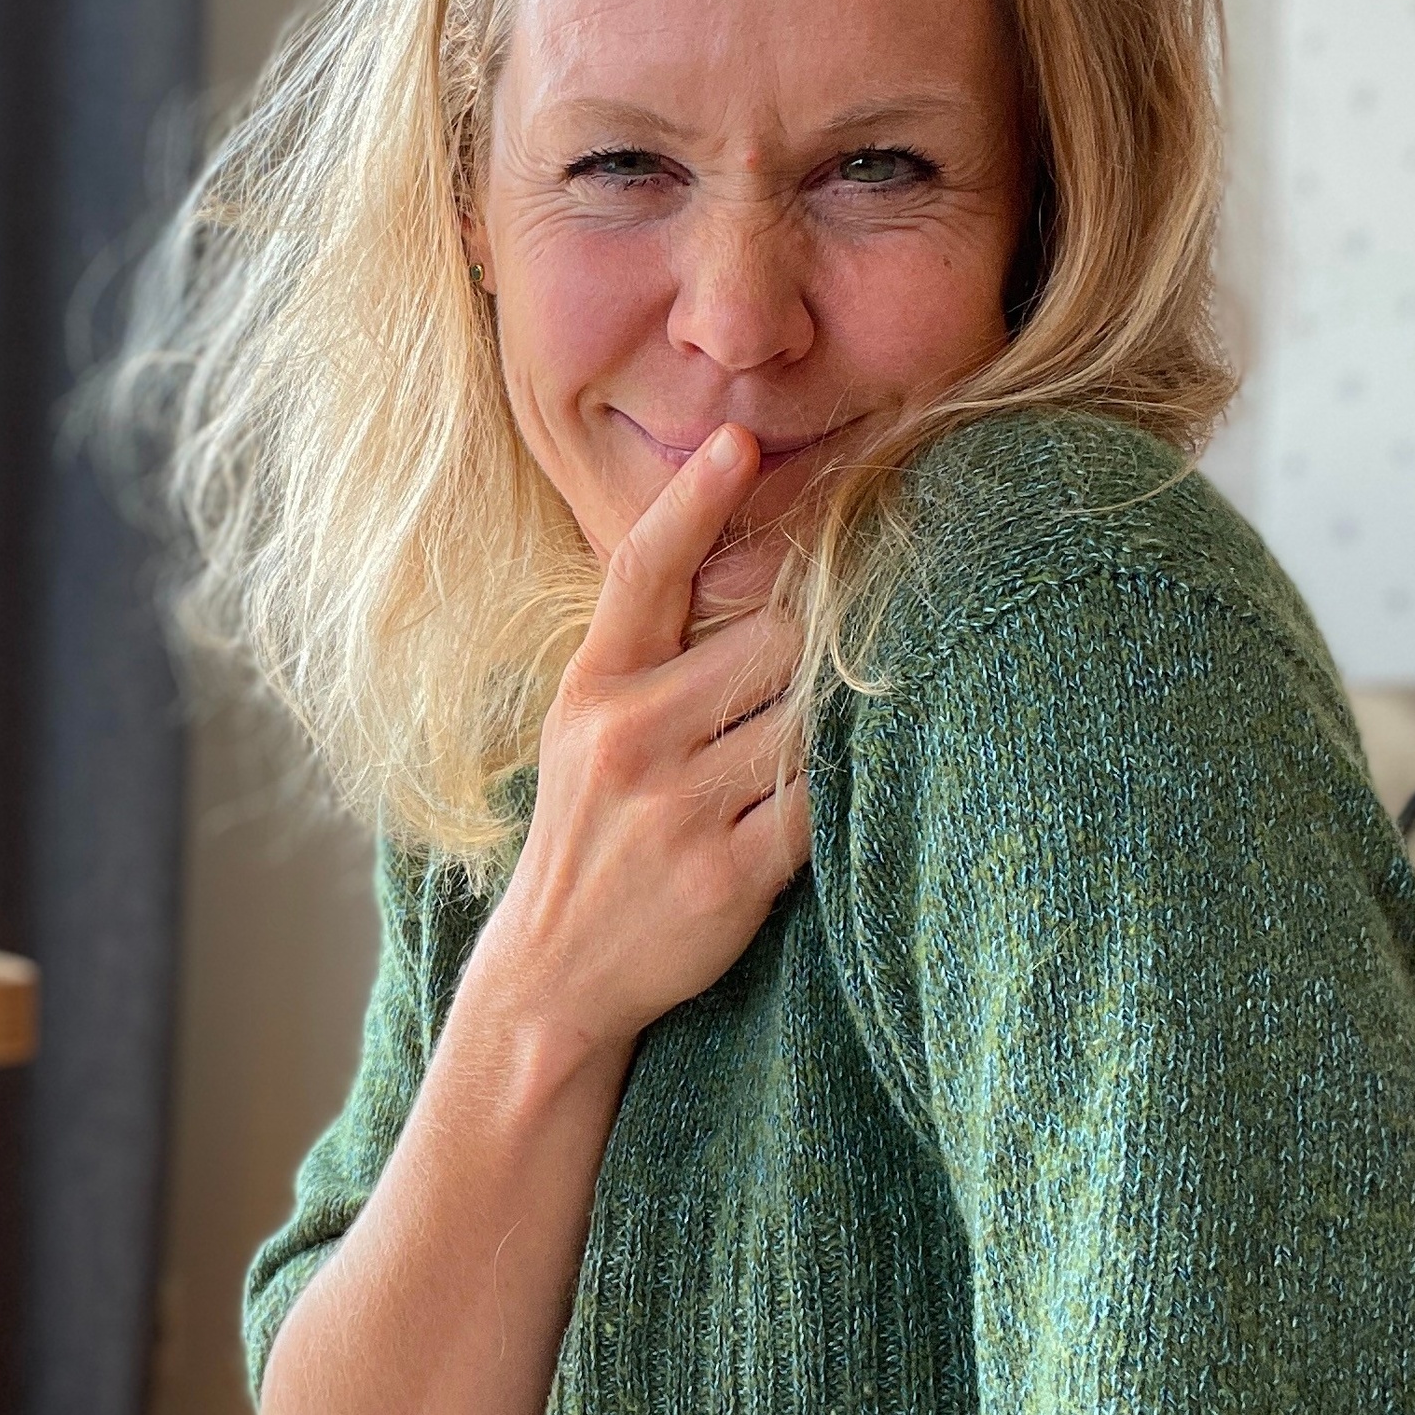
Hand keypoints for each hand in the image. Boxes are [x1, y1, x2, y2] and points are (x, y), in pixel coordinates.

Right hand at [470, 422, 812, 1057]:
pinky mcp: (726, 875)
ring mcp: (676, 807)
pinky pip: (822, 805)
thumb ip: (656, 662)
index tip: (737, 440)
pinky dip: (847, 792)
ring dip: (841, 719)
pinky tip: (857, 790)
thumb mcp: (589, 734)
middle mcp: (628, 737)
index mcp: (593, 689)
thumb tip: (769, 582)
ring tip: (856, 720)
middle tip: (863, 632)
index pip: (641, 572)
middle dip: (819, 641)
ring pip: (807, 720)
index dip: (692, 502)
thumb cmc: (592, 838)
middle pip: (770, 642)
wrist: (552, 974)